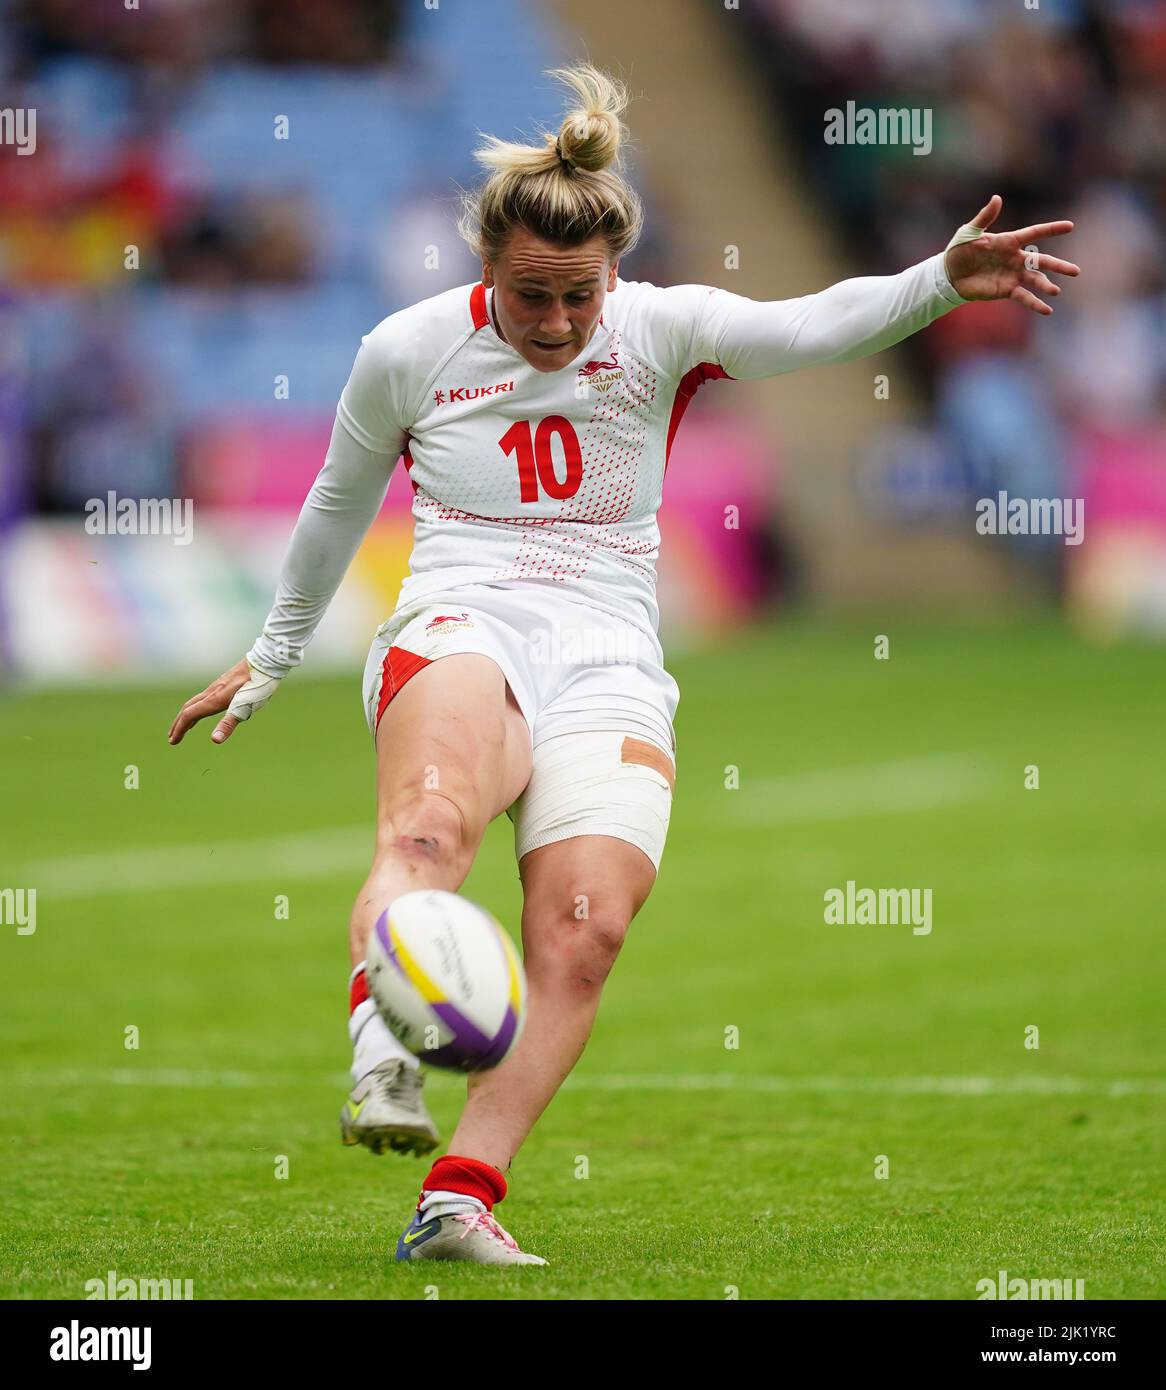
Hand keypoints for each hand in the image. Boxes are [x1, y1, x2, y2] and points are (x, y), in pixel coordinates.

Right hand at [168, 658, 280, 744]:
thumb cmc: (257, 685)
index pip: (189, 715)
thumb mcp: (245, 707)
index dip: (180, 729)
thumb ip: (229, 724)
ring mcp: (217, 686)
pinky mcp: (223, 683)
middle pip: (188, 708)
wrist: (265, 662)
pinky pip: (204, 698)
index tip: (173, 741)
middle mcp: (212, 692)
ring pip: (195, 702)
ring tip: (184, 727)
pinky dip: (197, 708)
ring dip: (187, 716)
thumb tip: (214, 740)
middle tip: (172, 738)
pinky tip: (204, 710)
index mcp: (214, 699)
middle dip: (179, 724)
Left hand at [944, 194, 1079, 314]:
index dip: (1051, 230)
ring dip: (1046, 285)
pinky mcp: (1006, 290)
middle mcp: (1015, 258)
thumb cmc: (959, 250)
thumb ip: (985, 217)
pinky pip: (1024, 297)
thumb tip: (997, 198)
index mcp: (1009, 241)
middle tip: (1076, 271)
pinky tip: (1047, 310)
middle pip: (1041, 261)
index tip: (1070, 226)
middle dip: (1058, 266)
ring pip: (1035, 280)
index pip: (1034, 233)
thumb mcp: (969, 232)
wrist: (948, 275)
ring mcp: (1012, 275)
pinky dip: (1035, 304)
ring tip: (1056, 291)